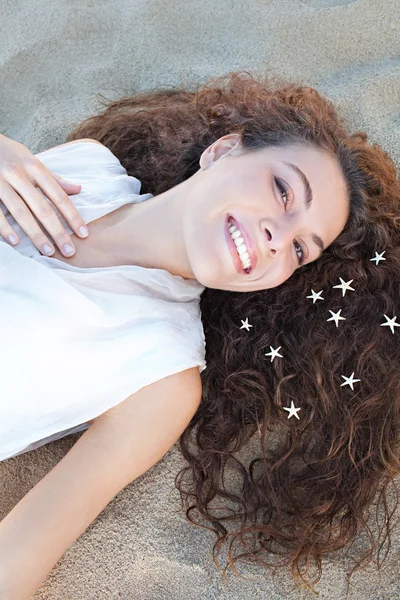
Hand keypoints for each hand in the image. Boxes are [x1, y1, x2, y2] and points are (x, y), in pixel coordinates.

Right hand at [0, 134, 88, 256]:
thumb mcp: (32, 160)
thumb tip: (78, 190)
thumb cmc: (9, 154)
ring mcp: (0, 183)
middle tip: (70, 251)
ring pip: (21, 213)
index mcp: (34, 168)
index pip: (59, 196)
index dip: (73, 216)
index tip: (84, 234)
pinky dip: (6, 228)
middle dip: (58, 232)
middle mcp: (19, 175)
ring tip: (48, 252)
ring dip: (36, 234)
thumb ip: (53, 178)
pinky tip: (16, 242)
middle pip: (43, 208)